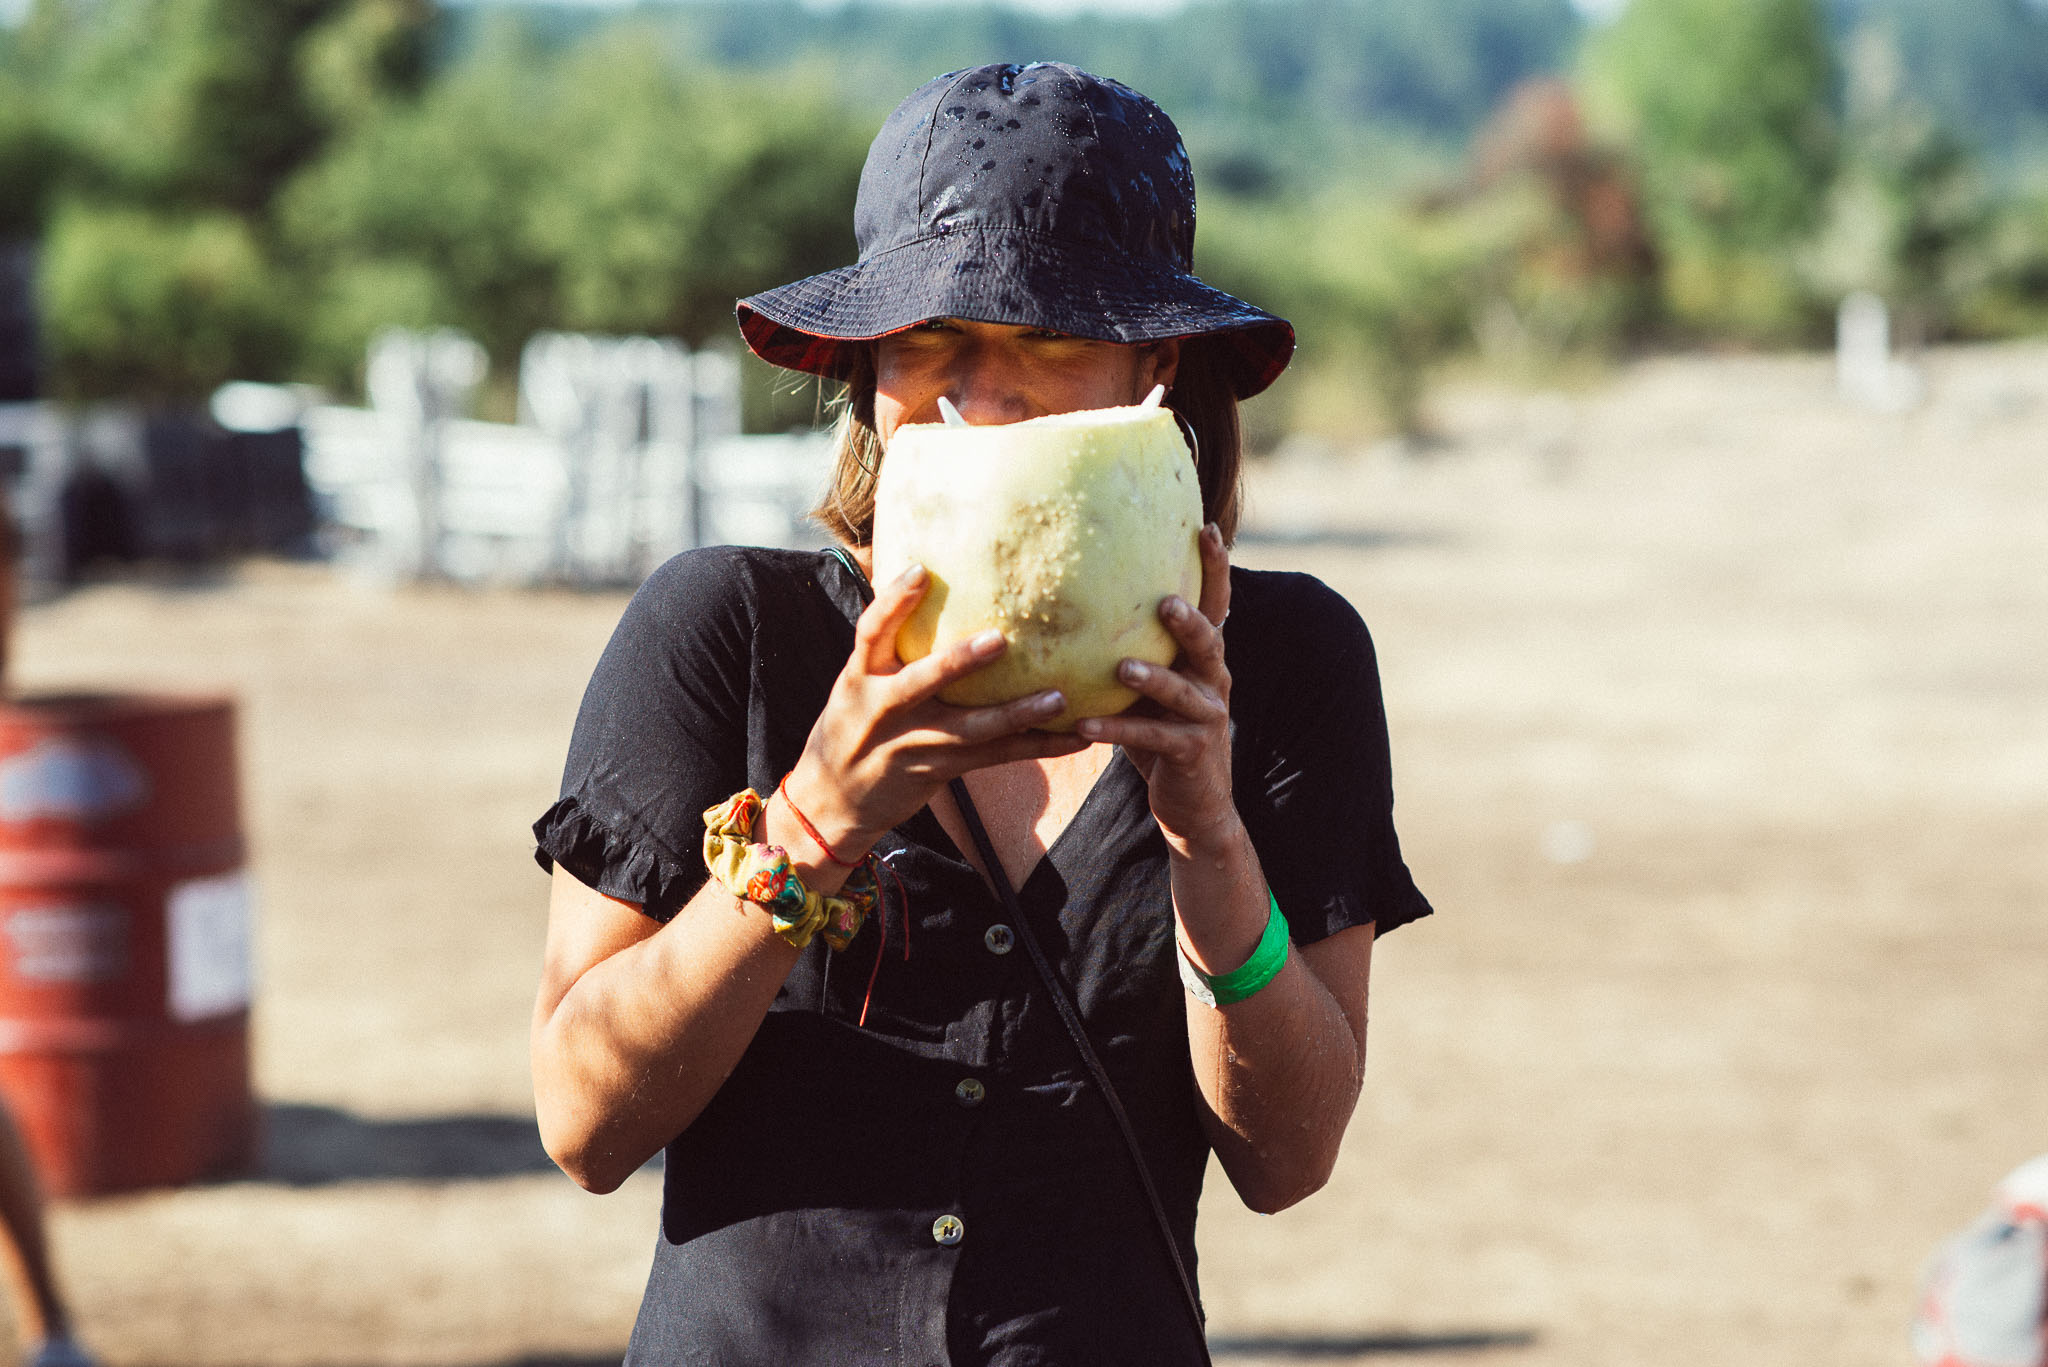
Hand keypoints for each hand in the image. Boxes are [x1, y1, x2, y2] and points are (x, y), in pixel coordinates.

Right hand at [785, 563, 1088, 855]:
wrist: (831, 802)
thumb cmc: (851, 728)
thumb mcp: (855, 685)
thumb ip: (887, 649)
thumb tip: (919, 582)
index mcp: (860, 678)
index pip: (871, 632)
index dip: (893, 601)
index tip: (920, 570)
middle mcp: (883, 709)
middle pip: (923, 681)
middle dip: (959, 662)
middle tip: (1001, 639)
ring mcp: (912, 743)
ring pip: (970, 729)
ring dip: (1017, 714)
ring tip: (1059, 700)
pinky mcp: (938, 770)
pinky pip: (994, 757)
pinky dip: (1036, 747)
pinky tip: (1075, 738)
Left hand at [1076, 524, 1236, 854]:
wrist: (1193, 806)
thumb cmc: (1160, 737)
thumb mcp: (1148, 690)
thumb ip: (1128, 652)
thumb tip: (1075, 606)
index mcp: (1204, 660)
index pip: (1215, 606)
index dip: (1215, 569)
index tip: (1204, 528)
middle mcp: (1213, 682)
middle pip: (1208, 642)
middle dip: (1189, 621)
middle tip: (1165, 601)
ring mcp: (1206, 718)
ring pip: (1181, 692)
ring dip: (1152, 677)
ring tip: (1121, 666)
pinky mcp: (1191, 753)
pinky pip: (1153, 738)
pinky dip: (1118, 731)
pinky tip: (1083, 727)